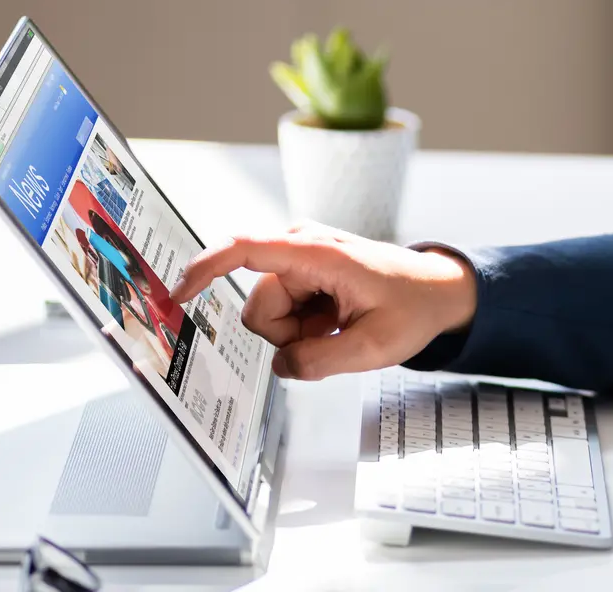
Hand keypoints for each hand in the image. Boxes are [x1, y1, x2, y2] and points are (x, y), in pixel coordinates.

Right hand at [170, 223, 476, 380]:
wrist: (435, 291)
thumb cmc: (412, 307)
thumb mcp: (374, 347)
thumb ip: (319, 361)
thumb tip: (280, 366)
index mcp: (315, 253)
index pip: (244, 250)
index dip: (204, 270)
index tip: (177, 293)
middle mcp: (299, 247)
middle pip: (258, 309)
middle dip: (286, 336)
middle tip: (330, 336)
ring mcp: (299, 259)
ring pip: (267, 315)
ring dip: (297, 333)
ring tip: (335, 326)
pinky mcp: (301, 272)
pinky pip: (282, 312)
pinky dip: (303, 327)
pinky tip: (332, 320)